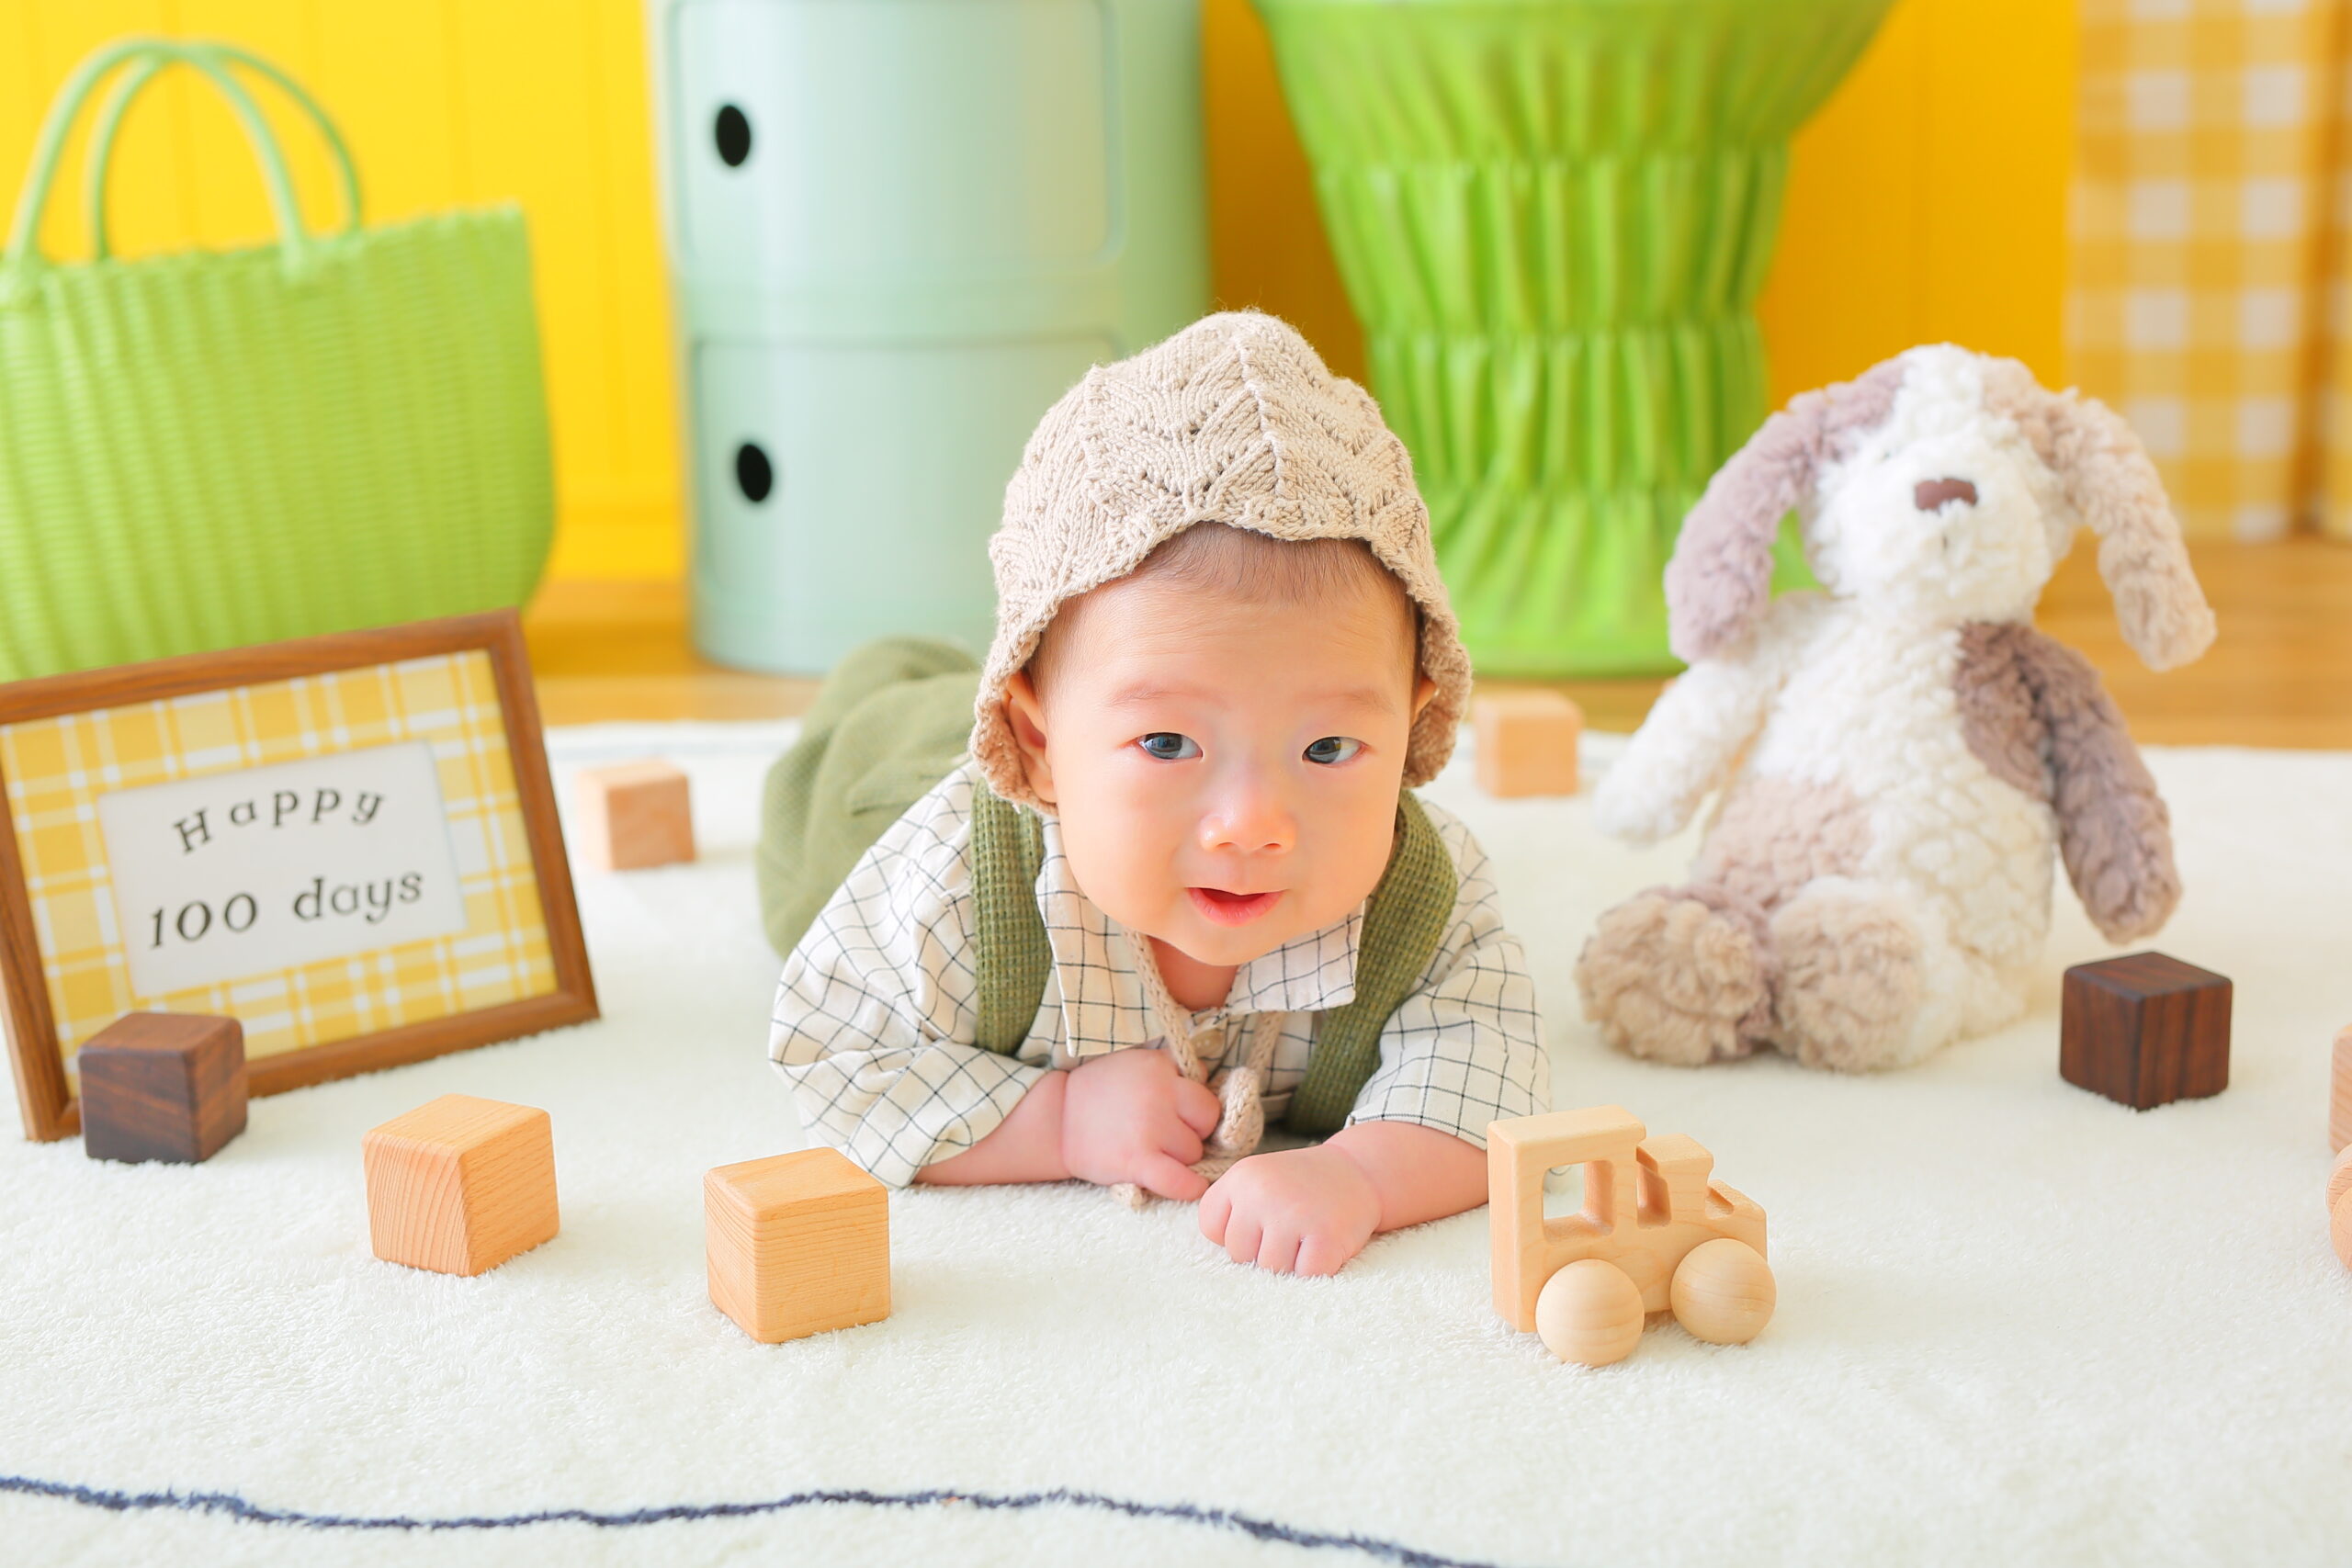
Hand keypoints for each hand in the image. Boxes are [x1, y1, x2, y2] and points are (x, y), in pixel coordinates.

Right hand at [1060, 1047, 1222, 1199]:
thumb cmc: (1098, 1094)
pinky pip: (1180, 1181)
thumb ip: (1170, 1072)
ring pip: (1194, 1152)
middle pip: (1206, 1121)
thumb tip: (1214, 1090)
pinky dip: (1190, 1187)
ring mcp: (1149, 1127)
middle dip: (1192, 1130)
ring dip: (1180, 1157)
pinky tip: (1192, 1185)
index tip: (1174, 1113)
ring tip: (1151, 1150)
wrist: (1055, 1120)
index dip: (1191, 1107)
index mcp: (1159, 1065)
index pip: (1202, 1089)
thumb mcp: (1135, 1063)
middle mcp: (1159, 1092)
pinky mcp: (1137, 1160)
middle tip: (1165, 1134)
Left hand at [1199, 1145, 1381, 1276]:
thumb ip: (1231, 1213)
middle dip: (1263, 1251)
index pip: (1211, 1229)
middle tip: (1290, 1228)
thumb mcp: (1257, 1181)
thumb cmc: (1300, 1187)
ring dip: (1289, 1263)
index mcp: (1241, 1176)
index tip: (1261, 1220)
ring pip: (1270, 1270)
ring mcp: (1294, 1214)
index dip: (1236, 1233)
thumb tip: (1225, 1272)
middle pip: (1240, 1255)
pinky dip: (1314, 1270)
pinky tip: (1323, 1247)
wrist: (1358, 1171)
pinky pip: (1304, 1277)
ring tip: (1306, 1237)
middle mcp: (1263, 1192)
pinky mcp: (1326, 1237)